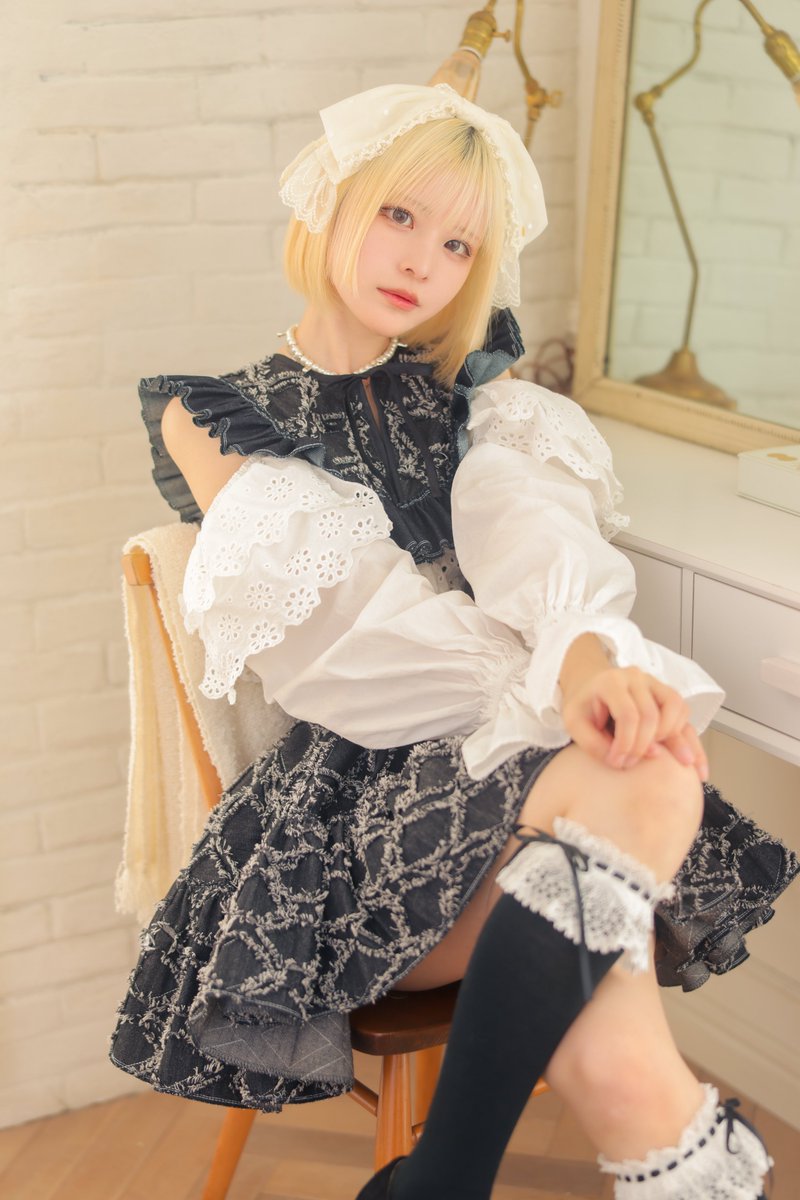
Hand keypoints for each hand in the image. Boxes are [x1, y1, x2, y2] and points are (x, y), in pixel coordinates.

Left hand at [559, 637, 708, 780]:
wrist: (590, 685)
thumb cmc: (584, 706)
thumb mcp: (575, 724)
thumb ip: (594, 744)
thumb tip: (625, 761)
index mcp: (611, 682)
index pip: (628, 715)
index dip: (625, 744)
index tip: (617, 761)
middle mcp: (636, 678)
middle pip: (652, 715)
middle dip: (643, 746)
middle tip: (630, 763)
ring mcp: (654, 683)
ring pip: (676, 708)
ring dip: (671, 738)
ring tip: (659, 758)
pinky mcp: (665, 694)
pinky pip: (684, 712)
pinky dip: (688, 737)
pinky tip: (690, 762)